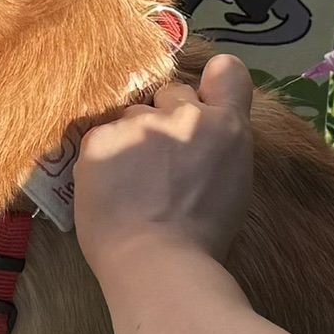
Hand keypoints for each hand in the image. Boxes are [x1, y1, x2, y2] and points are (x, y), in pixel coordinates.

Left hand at [74, 52, 255, 279]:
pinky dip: (103, 159)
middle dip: (166, 117)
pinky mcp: (101, 138)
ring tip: (130, 184)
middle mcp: (185, 114)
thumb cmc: (203, 240)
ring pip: (132, 116)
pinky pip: (101, 137)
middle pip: (171, 93)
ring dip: (132, 138)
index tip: (202, 102)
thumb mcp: (232, 185)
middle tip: (160, 161)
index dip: (214, 83)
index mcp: (227, 127)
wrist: (158, 262)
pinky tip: (109, 191)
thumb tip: (199, 146)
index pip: (228, 70)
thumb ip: (217, 149)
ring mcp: (140, 123)